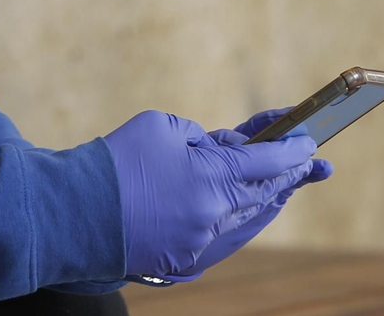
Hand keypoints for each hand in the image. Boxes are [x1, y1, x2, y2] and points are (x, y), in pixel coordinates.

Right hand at [101, 109, 317, 280]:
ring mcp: (199, 241)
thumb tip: (215, 149)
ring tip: (274, 184)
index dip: (292, 151)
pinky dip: (226, 218)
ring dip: (256, 197)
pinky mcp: (181, 258)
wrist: (75, 211)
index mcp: (213, 178)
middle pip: (261, 193)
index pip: (267, 162)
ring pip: (241, 216)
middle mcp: (214, 215)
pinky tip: (231, 207)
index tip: (308, 144)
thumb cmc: (117, 160)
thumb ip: (199, 135)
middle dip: (285, 177)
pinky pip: (215, 234)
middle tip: (306, 165)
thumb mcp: (162, 125)